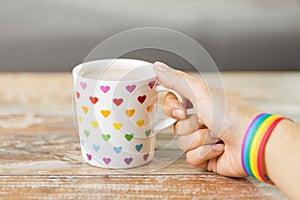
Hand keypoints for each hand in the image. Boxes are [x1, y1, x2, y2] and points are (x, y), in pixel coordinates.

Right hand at [153, 62, 260, 176]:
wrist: (252, 141)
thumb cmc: (231, 114)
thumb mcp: (201, 92)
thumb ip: (177, 80)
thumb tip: (157, 67)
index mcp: (199, 102)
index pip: (171, 104)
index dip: (171, 108)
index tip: (181, 110)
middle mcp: (200, 120)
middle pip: (176, 126)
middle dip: (192, 126)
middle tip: (208, 122)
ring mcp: (202, 139)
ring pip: (182, 143)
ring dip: (201, 139)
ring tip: (218, 136)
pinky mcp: (206, 157)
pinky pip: (191, 158)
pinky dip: (205, 153)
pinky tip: (220, 148)